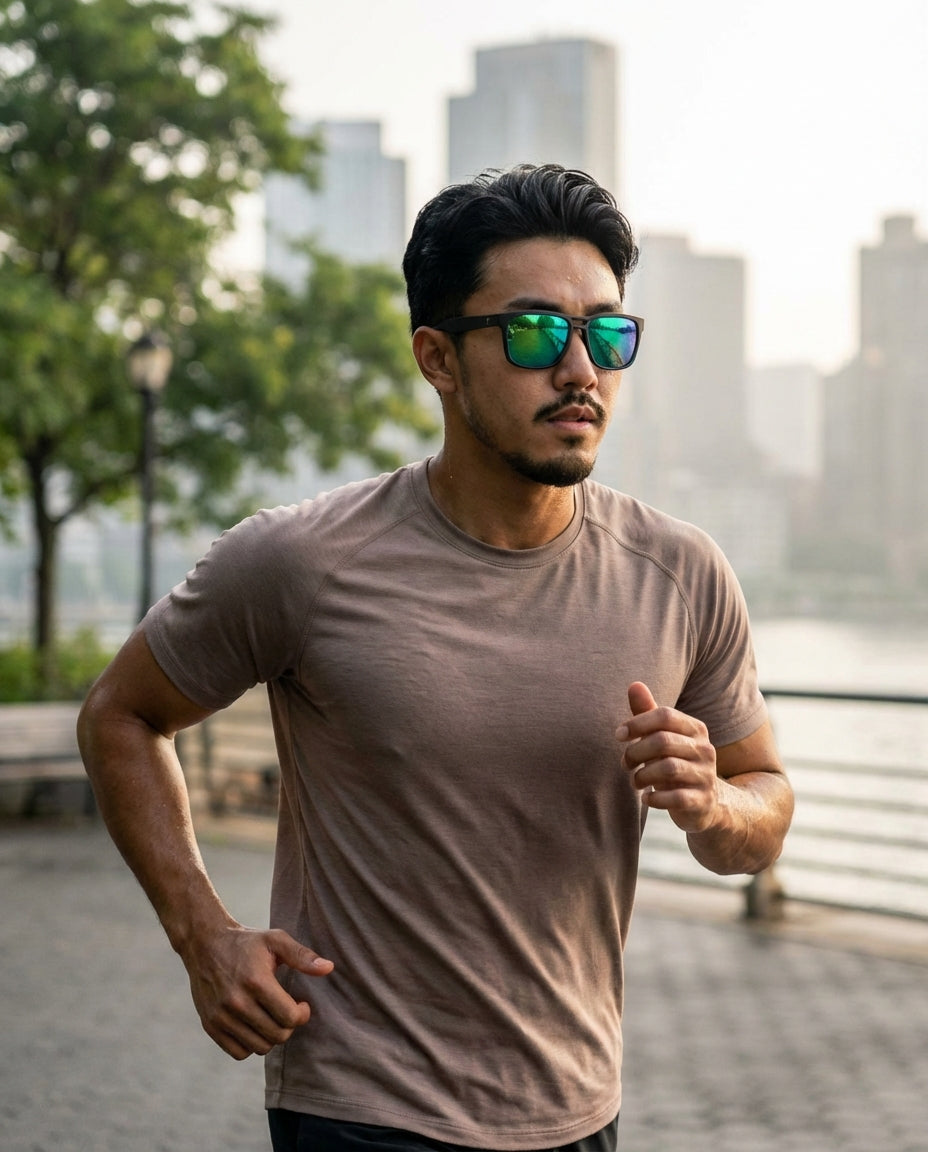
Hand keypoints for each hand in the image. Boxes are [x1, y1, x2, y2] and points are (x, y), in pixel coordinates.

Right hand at [180, 923, 333, 1059]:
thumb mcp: (275, 940)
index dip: (302, 1014)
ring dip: (271, 1036)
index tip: (302, 1004)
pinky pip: (239, 1053)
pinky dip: (251, 1044)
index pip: (289, 1017)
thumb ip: (302, 956)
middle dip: (289, 1026)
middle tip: (288, 1011)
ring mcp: (221, 1016)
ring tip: (271, 1017)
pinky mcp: (210, 1026)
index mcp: (256, 981)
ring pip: (259, 1047)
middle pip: (277, 1036)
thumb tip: (329, 968)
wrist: (204, 944)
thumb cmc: (246, 943)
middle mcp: (237, 1002)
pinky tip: (254, 1024)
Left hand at [617, 681, 720, 833]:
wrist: (705, 802)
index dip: (637, 723)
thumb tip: (634, 684)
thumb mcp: (663, 737)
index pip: (665, 715)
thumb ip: (648, 713)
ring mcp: (706, 776)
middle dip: (636, 752)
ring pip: (669, 768)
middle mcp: (705, 749)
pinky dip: (655, 799)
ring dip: (643, 776)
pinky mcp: (703, 801)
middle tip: (625, 763)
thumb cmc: (676, 762)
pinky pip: (676, 798)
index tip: (618, 735)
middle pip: (663, 741)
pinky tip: (646, 799)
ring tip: (635, 781)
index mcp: (695, 729)